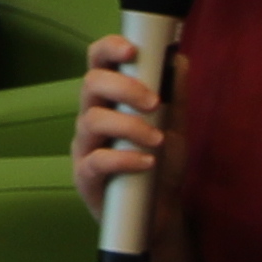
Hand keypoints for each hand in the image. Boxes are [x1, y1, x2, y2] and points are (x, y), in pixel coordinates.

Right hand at [73, 29, 171, 221]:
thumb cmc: (160, 164)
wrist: (160, 213)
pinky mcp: (84, 175)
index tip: (132, 50)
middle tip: (154, 103)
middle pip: (90, 84)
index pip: (97, 63)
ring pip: (92, 120)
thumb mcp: (174, 126)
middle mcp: (91, 116)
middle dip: (124, 87)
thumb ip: (175, 93)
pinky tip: (147, 162)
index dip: (108, 48)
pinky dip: (124, 158)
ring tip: (157, 141)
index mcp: (109, 99)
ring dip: (130, 126)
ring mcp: (84, 145)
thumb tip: (178, 57)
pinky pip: (96, 160)